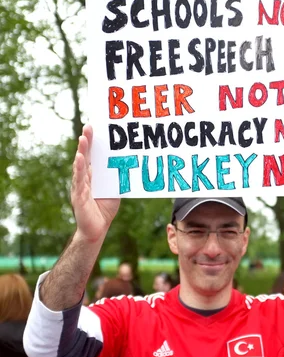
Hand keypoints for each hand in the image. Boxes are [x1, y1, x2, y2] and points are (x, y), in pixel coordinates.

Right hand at [72, 124, 119, 242]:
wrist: (97, 229)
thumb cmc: (105, 209)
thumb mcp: (115, 190)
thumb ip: (119, 178)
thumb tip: (131, 165)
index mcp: (92, 176)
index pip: (92, 156)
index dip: (92, 142)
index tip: (95, 127)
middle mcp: (84, 179)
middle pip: (84, 157)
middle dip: (86, 141)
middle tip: (88, 126)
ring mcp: (79, 187)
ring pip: (80, 166)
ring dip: (81, 152)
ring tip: (82, 139)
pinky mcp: (78, 196)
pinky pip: (79, 181)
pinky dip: (79, 169)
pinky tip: (79, 160)